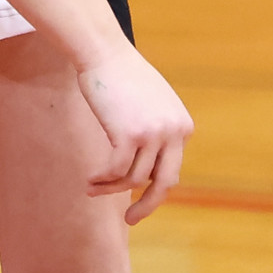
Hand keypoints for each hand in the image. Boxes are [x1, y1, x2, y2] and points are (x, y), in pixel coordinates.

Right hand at [75, 46, 192, 223]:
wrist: (104, 53)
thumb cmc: (122, 77)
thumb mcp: (152, 105)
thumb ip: (157, 132)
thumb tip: (148, 167)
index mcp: (183, 127)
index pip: (171, 168)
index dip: (152, 185)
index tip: (136, 196)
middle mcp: (173, 132)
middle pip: (164, 183)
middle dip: (148, 205)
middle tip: (132, 219)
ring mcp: (153, 134)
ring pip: (132, 178)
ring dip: (110, 188)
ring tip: (92, 188)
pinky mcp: (129, 135)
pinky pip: (115, 171)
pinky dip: (102, 180)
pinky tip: (89, 180)